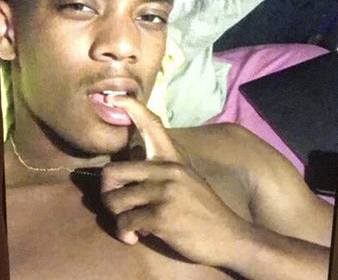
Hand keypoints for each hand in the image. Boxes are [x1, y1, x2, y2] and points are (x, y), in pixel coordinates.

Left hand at [100, 96, 252, 266]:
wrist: (230, 237)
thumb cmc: (204, 213)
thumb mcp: (188, 182)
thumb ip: (162, 173)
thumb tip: (133, 171)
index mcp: (172, 161)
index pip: (151, 125)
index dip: (131, 108)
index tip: (115, 98)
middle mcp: (167, 171)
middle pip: (112, 172)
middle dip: (107, 193)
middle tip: (118, 207)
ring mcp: (164, 193)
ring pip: (114, 201)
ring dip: (116, 218)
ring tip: (129, 226)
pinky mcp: (162, 216)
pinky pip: (125, 223)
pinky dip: (126, 234)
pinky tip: (135, 237)